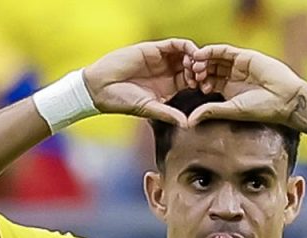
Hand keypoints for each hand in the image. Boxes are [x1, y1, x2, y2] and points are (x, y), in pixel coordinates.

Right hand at [83, 39, 198, 127]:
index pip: (192, 81)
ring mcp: (161, 59)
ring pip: (186, 54)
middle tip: (203, 77)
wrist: (101, 87)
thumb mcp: (149, 108)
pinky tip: (192, 55)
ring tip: (198, 67)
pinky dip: (186, 47)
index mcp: (169, 87)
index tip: (205, 89)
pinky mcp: (153, 49)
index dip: (201, 84)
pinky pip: (175, 44)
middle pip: (192, 66)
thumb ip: (168, 114)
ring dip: (196, 58)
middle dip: (201, 70)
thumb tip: (187, 125)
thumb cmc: (122, 101)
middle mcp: (167, 72)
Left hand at [185, 44, 306, 128]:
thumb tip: (190, 121)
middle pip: (209, 68)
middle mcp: (232, 76)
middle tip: (190, 74)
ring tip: (194, 65)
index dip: (198, 82)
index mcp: (228, 89)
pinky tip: (201, 54)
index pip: (208, 81)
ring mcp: (238, 64)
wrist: (284, 99)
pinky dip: (212, 51)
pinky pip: (224, 50)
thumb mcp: (232, 110)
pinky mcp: (244, 55)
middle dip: (198, 70)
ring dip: (203, 60)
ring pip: (215, 58)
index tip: (190, 86)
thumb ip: (211, 111)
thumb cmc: (262, 109)